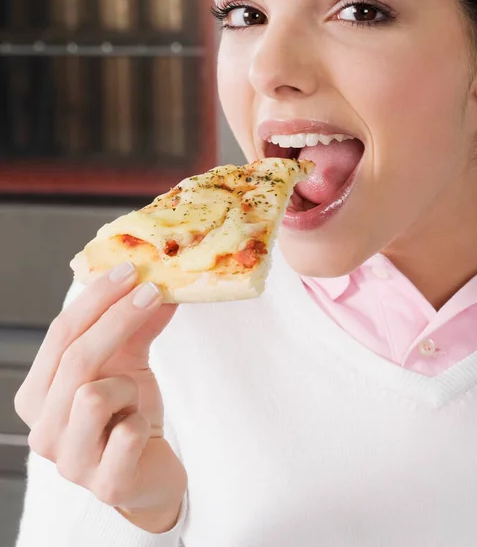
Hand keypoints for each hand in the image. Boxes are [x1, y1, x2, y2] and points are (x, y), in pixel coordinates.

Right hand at [14, 262, 186, 533]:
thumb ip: (137, 326)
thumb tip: (160, 282)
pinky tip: (140, 430)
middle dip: (118, 317)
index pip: (60, 333)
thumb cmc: (128, 415)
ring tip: (133, 398)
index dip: (95, 298)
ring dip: (128, 386)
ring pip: (93, 395)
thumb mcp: (129, 364)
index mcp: (38, 394)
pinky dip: (142, 422)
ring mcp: (69, 461)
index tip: (130, 269)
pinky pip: (128, 434)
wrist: (149, 470)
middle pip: (76, 357)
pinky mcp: (105, 485)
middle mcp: (43, 428)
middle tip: (153, 290)